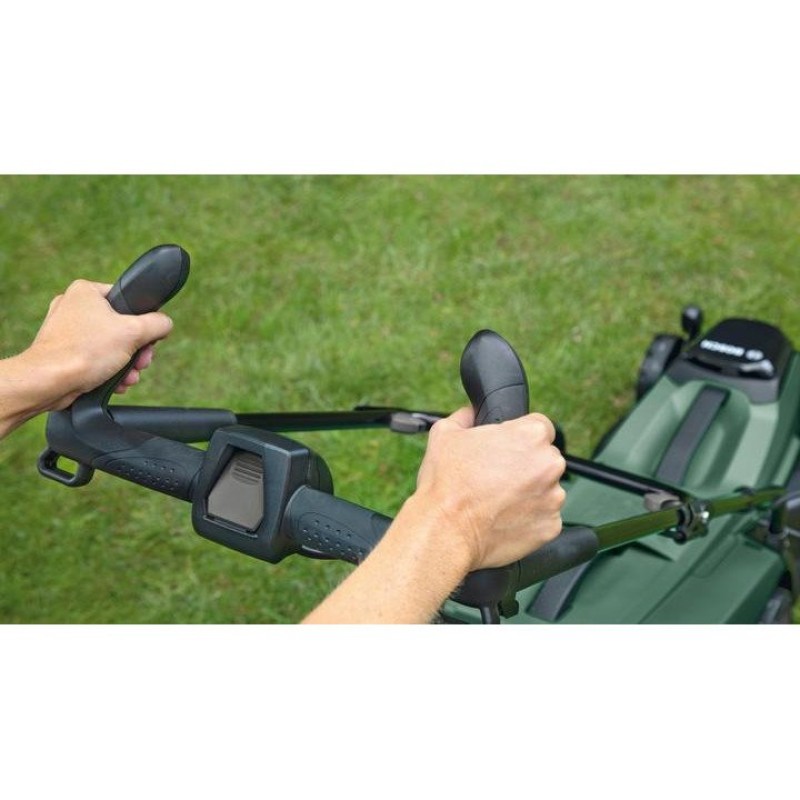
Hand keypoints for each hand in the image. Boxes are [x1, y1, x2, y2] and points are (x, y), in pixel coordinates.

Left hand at [29, 279, 172, 409]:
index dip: (143, 321)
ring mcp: (66, 330)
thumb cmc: (85, 351)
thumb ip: (158, 324)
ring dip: (126, 364)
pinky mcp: (64, 352)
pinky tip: (116, 383)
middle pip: (122, 327)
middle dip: (136, 350)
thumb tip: (165, 324)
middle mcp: (73, 306)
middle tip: (142, 362)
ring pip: (110, 345)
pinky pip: (96, 358)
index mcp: (86, 291)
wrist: (48, 381)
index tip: (147, 339)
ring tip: (129, 377)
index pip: (127, 300)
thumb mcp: (134, 332)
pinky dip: (109, 371)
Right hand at [413, 406, 565, 569]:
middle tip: (497, 477)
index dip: (521, 437)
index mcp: (530, 435)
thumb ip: (465, 416)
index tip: (508, 450)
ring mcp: (553, 497)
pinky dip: (529, 518)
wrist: (445, 531)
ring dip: (530, 492)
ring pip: (547, 489)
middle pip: (546, 458)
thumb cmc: (446, 483)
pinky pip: (545, 517)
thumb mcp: (445, 434)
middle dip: (527, 465)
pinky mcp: (551, 526)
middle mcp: (549, 464)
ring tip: (498, 500)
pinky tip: (504, 518)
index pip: (540, 426)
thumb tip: (470, 413)